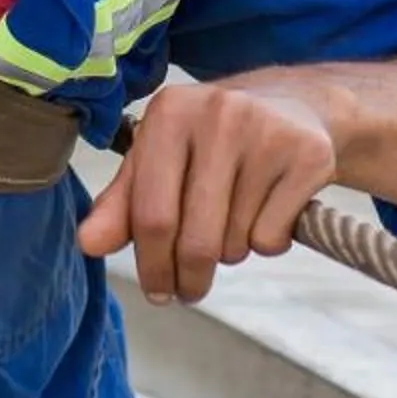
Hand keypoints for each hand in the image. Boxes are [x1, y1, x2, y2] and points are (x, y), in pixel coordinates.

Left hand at [78, 78, 337, 304]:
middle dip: (189, 278)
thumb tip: (88, 244)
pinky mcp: (308, 155)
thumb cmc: (212, 141)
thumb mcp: (160, 160)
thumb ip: (122, 203)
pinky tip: (269, 210)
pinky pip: (272, 238)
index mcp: (170, 112)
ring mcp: (267, 132)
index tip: (157, 290)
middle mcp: (218, 114)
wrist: (296, 106)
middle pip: (194, 239)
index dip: (151, 265)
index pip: (150, 213)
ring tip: (235, 220)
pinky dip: (268, 242)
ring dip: (230, 253)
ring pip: (235, 243)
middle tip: (189, 290)